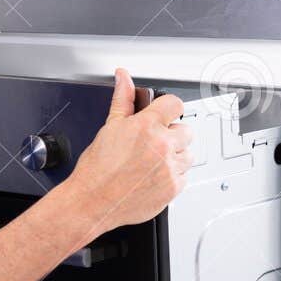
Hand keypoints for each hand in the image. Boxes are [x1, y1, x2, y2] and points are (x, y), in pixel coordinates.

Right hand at [62, 68, 189, 233]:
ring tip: (153, 162)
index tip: (165, 115)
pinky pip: (185, 177)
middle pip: (186, 130)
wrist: (93, 201)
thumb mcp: (110, 127)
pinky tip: (154, 176)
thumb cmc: (97, 169)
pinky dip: (173, 176)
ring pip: (188, 155)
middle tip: (154, 143)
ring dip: (175, 156)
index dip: (168, 109)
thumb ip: (123, 100)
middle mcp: (162, 146)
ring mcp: (170, 168)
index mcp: (147, 126)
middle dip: (172, 134)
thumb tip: (123, 78)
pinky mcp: (173, 188)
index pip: (175, 104)